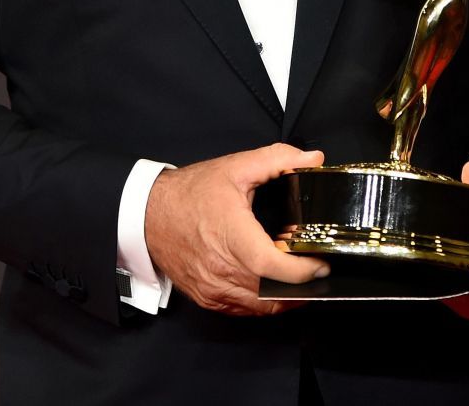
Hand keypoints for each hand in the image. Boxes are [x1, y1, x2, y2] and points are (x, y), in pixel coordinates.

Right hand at [145, 143, 329, 315]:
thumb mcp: (235, 167)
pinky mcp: (208, 298)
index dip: (303, 270)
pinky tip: (272, 285)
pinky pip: (244, 310)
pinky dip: (263, 302)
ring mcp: (213, 289)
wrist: (147, 214)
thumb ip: (277, 159)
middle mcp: (221, 269)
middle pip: (274, 291)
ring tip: (298, 276)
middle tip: (315, 266)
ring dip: (285, 295)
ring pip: (262, 306)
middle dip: (301, 282)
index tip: (322, 264)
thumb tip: (313, 160)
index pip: (274, 266)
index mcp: (232, 236)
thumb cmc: (188, 193)